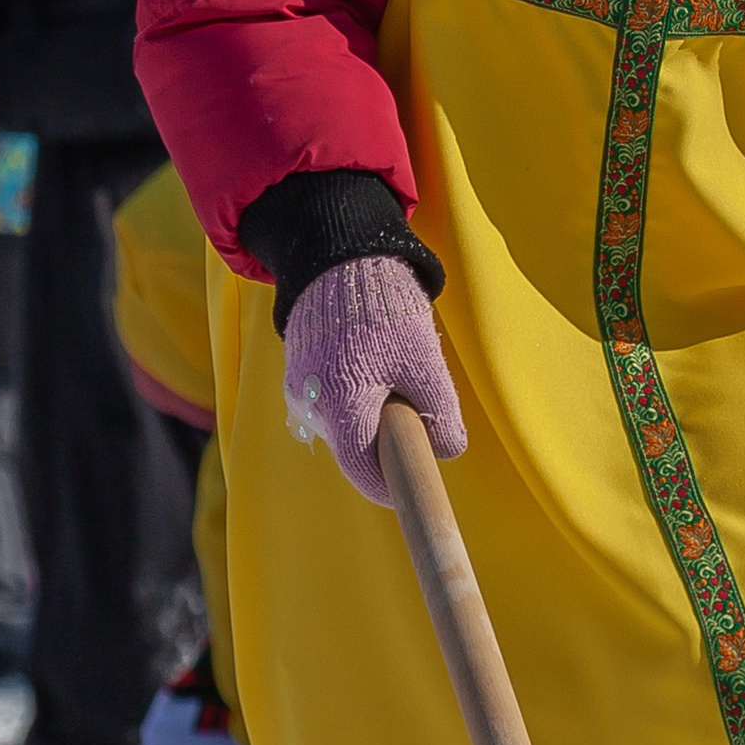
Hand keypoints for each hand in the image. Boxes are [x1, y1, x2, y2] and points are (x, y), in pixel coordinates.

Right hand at [281, 255, 465, 505]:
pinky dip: (356, 394)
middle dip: (386, 439)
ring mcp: (299, 389)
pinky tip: (372, 362)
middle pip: (354, 446)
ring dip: (371, 413)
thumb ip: (440, 413)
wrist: (342, 258)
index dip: (389, 485)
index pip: (362, 469)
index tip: (410, 487)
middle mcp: (310, 404)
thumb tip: (447, 449)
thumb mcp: (426, 363)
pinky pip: (331, 401)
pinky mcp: (297, 372)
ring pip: (344, 422)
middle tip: (414, 408)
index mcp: (341, 406)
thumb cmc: (386, 311)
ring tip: (392, 371)